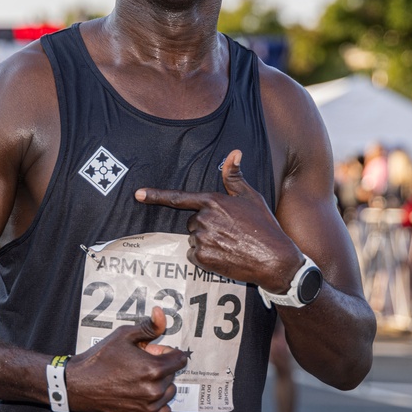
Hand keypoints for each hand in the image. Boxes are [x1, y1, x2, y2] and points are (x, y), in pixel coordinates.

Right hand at [66, 306, 188, 411]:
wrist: (79, 385)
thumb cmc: (101, 358)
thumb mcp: (123, 335)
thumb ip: (149, 326)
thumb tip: (162, 313)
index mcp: (153, 368)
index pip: (180, 359)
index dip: (167, 352)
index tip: (152, 352)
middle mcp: (154, 390)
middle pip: (172, 375)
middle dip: (160, 368)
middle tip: (138, 365)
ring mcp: (149, 408)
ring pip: (168, 393)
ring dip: (159, 385)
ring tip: (137, 380)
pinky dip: (157, 404)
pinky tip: (140, 395)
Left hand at [135, 149, 300, 292]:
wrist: (274, 259)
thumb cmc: (264, 226)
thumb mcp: (251, 197)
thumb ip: (234, 176)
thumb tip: (234, 152)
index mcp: (213, 201)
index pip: (179, 197)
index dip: (156, 195)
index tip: (138, 194)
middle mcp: (203, 219)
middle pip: (192, 221)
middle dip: (206, 226)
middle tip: (229, 232)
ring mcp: (201, 239)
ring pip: (194, 238)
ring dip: (207, 242)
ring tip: (230, 244)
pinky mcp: (202, 258)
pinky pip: (194, 255)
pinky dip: (206, 257)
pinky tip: (225, 256)